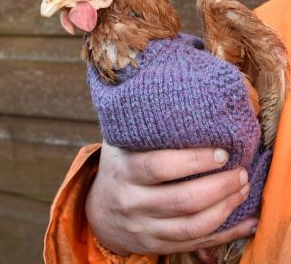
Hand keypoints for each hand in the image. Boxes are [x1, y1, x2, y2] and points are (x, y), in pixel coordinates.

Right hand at [85, 142, 256, 254]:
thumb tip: (176, 99)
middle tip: (241, 171)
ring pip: (192, 227)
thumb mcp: (120, 143)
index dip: (194, 160)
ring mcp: (144, 228)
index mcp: (125, 171)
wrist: (99, 212)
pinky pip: (194, 245)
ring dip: (225, 209)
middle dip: (219, 186)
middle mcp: (133, 202)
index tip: (222, 152)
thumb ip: (142, 126)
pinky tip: (245, 222)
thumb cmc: (119, 168)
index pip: (160, 166)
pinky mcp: (156, 245)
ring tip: (243, 189)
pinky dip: (224, 234)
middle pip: (182, 200)